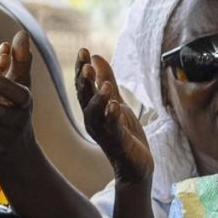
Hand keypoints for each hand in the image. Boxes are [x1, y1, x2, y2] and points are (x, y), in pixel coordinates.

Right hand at [76, 51, 153, 185]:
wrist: (136, 166)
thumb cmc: (123, 133)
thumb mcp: (116, 101)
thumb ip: (106, 79)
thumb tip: (95, 57)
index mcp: (92, 110)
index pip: (83, 87)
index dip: (82, 69)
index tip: (83, 51)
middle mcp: (93, 121)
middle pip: (84, 98)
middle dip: (85, 81)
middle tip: (86, 64)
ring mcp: (104, 133)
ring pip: (96, 114)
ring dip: (99, 98)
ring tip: (106, 85)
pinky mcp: (118, 144)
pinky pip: (113, 129)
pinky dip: (113, 117)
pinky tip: (115, 106)